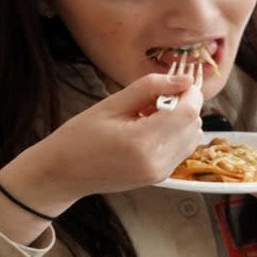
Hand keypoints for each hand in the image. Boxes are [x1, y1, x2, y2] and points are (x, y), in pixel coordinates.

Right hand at [24, 72, 203, 201]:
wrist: (63, 173)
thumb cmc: (79, 137)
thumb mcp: (111, 104)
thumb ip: (150, 88)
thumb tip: (183, 80)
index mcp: (142, 142)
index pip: (188, 111)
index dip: (188, 92)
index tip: (176, 81)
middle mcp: (156, 162)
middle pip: (193, 124)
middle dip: (184, 104)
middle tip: (155, 97)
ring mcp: (159, 173)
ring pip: (192, 137)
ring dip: (181, 120)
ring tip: (150, 114)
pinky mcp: (159, 177)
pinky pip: (182, 149)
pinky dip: (175, 134)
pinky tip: (150, 128)